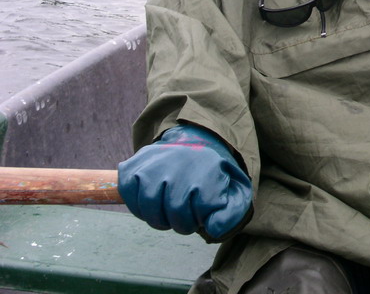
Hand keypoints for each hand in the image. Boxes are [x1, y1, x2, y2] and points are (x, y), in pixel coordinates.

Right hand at [118, 124, 251, 238]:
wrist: (195, 147)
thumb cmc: (212, 179)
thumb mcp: (233, 193)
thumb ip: (229, 214)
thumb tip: (213, 229)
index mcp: (209, 167)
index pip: (203, 206)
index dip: (200, 219)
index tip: (202, 214)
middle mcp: (181, 160)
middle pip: (175, 209)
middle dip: (181, 223)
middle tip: (184, 218)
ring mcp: (155, 161)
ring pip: (150, 204)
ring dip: (159, 218)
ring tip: (168, 214)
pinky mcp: (134, 164)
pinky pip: (129, 194)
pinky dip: (139, 208)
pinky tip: (151, 205)